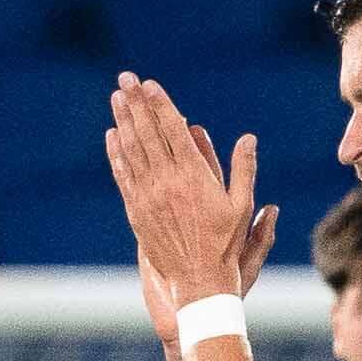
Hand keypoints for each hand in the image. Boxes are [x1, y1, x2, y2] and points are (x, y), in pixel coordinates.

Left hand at [107, 75, 276, 310]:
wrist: (198, 282)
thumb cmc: (225, 245)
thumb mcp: (242, 206)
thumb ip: (244, 169)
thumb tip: (248, 138)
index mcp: (194, 176)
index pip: (172, 130)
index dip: (159, 104)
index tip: (149, 84)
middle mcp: (167, 182)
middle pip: (148, 133)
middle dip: (135, 103)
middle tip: (125, 78)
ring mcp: (148, 196)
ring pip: (132, 150)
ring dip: (124, 121)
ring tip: (117, 98)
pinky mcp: (137, 211)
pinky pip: (124, 175)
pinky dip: (117, 153)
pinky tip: (113, 136)